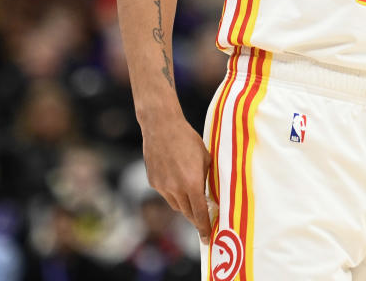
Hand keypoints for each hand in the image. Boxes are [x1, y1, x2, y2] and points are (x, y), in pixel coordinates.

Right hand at [141, 114, 213, 239]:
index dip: (204, 227)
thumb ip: (208, 178)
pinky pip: (166, 194)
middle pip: (187, 212)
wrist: (162, 127)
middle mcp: (176, 189)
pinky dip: (173, 193)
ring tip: (192, 200)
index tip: (206, 238)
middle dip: (196, 219)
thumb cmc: (189, 140)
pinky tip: (178, 181)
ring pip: (176, 205)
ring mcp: (162, 187)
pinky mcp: (153, 182)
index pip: (200, 213)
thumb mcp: (206, 159)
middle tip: (203, 222)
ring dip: (185, 206)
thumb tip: (211, 194)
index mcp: (192, 184)